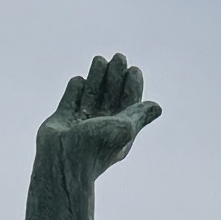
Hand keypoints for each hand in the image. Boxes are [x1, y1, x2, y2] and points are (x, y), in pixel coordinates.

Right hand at [38, 52, 160, 176]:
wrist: (63, 161)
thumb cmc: (96, 147)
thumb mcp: (124, 129)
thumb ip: (138, 115)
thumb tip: (157, 107)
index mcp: (119, 131)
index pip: (129, 104)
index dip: (133, 87)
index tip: (134, 70)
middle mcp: (102, 126)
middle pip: (111, 95)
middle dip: (115, 76)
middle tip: (119, 58)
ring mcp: (81, 122)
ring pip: (92, 93)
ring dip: (97, 75)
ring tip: (100, 60)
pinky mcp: (62, 118)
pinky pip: (71, 98)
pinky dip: (76, 87)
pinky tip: (80, 82)